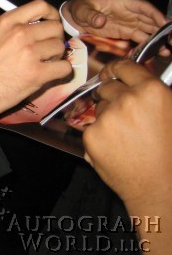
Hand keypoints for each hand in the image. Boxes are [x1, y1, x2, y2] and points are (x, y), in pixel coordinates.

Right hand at [0, 0, 71, 124]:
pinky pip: (64, 67)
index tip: (51, 22)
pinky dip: (61, 71)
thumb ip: (13, 26)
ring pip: (60, 47)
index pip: (40, 6)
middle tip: (47, 48)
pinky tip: (50, 73)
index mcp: (7, 22)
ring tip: (44, 63)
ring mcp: (29, 53)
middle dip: (55, 38)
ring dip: (56, 56)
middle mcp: (19, 34)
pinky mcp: (37, 74)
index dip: (51, 14)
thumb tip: (37, 24)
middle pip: (55, 27)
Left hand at [62, 0, 167, 44]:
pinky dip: (145, 44)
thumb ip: (91, 15)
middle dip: (161, 29)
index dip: (155, 15)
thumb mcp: (82, 10)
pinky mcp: (122, 33)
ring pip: (146, 30)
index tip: (165, 23)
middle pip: (149, 20)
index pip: (143, 7)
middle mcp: (128, 13)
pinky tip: (152, 52)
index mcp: (121, 2)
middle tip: (170, 40)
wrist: (73, 17)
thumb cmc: (79, 8)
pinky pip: (137, 38)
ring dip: (156, 39)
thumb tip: (100, 21)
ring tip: (165, 50)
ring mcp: (126, 23)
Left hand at [83, 59, 171, 254]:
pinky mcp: (91, 135)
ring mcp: (106, 118)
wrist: (161, 188)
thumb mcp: (171, 113)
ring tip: (126, 137)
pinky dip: (99, 136)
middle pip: (107, 86)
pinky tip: (116, 148)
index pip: (124, 66)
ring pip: (99, 108)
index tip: (113, 72)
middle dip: (112, 96)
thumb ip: (153, 95)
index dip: (117, 69)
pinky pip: (91, 128)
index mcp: (151, 91)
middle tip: (123, 113)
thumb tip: (137, 83)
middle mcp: (126, 100)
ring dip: (107, 116)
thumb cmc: (171, 154)